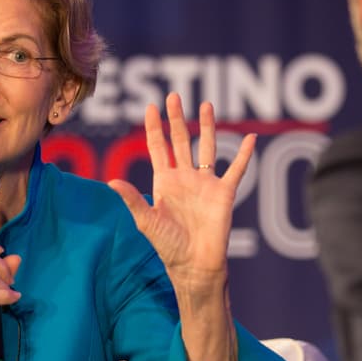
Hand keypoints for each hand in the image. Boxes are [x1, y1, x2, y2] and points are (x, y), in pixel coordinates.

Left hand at [108, 92, 255, 288]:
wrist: (194, 264)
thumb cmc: (168, 246)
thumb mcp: (146, 221)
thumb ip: (131, 200)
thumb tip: (110, 182)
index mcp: (164, 181)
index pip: (158, 147)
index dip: (154, 127)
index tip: (151, 107)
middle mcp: (185, 177)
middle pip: (181, 140)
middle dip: (177, 119)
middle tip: (174, 96)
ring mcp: (205, 183)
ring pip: (207, 147)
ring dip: (208, 126)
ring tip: (207, 105)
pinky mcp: (224, 192)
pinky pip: (236, 169)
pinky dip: (243, 155)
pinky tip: (250, 138)